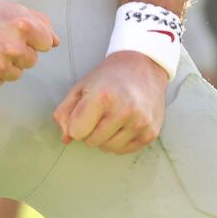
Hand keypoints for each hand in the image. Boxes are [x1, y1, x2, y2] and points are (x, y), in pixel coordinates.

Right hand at [0, 0, 57, 88]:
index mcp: (23, 25)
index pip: (46, 43)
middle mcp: (13, 47)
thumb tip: (56, 42)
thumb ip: (40, 23)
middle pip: (32, 60)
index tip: (17, 33)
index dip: (33, 39)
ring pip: (16, 73)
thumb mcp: (12, 8)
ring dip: (6, 65)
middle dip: (20, 52)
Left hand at [52, 52, 168, 153]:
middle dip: (91, 131)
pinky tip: (124, 124)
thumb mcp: (81, 87)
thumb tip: (66, 138)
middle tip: (101, 113)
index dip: (76, 124)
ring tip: (113, 118)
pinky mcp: (150, 133)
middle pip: (91, 141)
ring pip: (108, 148)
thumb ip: (65, 112)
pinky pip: (123, 150)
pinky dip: (120, 141)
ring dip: (106, 137)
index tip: (85, 114)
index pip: (76, 132)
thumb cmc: (110, 77)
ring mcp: (139, 123)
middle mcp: (124, 110)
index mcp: (103, 96)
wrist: (143, 67)